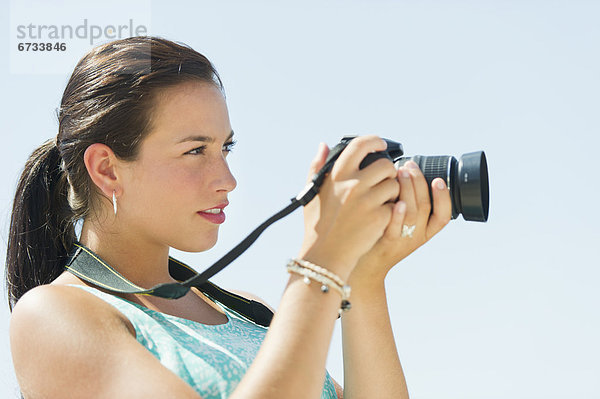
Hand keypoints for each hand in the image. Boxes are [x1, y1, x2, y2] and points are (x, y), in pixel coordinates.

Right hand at [297, 136, 399, 279]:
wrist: (326, 255)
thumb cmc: (318, 224)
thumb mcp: (312, 193)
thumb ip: (317, 167)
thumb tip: (324, 145)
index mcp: (337, 175)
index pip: (360, 145)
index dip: (374, 141)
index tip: (381, 145)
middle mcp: (353, 184)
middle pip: (386, 165)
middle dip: (388, 173)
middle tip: (383, 182)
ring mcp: (368, 201)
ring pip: (394, 185)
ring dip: (392, 192)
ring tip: (380, 202)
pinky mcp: (380, 217)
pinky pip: (396, 205)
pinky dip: (392, 210)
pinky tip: (380, 217)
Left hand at [349, 160, 452, 286]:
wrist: (363, 265)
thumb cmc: (379, 236)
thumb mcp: (399, 222)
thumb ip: (405, 202)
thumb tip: (404, 171)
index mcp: (425, 231)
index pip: (444, 215)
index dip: (444, 197)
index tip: (438, 179)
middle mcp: (417, 236)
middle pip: (426, 206)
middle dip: (419, 182)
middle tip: (409, 166)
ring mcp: (403, 240)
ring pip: (414, 213)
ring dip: (409, 189)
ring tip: (400, 172)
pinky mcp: (387, 242)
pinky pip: (396, 227)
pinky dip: (399, 214)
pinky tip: (396, 201)